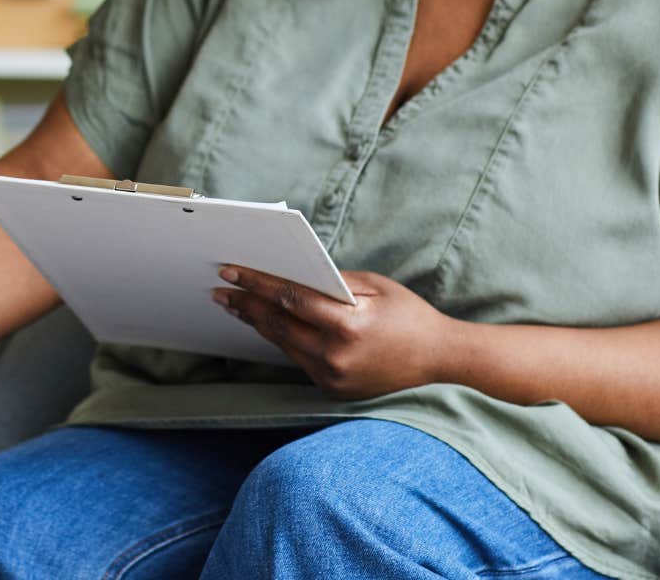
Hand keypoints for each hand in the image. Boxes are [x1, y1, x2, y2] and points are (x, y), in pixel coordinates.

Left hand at [214, 267, 457, 398]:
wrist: (438, 358)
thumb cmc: (408, 314)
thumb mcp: (374, 286)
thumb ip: (331, 281)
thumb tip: (290, 272)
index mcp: (348, 324)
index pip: (290, 298)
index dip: (256, 284)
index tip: (230, 272)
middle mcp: (336, 354)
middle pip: (277, 324)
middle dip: (246, 305)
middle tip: (221, 291)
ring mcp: (333, 375)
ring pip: (283, 343)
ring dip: (257, 323)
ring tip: (235, 306)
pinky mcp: (332, 387)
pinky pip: (298, 358)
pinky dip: (281, 339)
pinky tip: (266, 324)